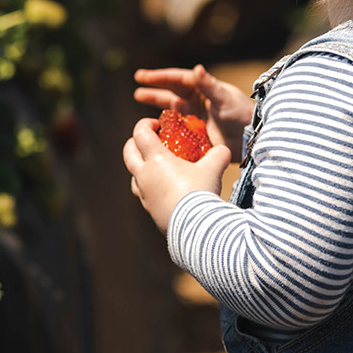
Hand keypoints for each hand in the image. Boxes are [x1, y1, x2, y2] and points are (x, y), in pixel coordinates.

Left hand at [123, 117, 231, 233]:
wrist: (195, 227)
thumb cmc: (200, 193)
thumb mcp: (213, 169)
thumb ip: (219, 154)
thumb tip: (224, 150)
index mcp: (155, 159)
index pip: (140, 134)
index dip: (145, 124)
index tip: (157, 124)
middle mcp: (144, 175)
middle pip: (128, 153)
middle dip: (135, 142)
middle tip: (150, 140)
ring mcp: (144, 194)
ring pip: (133, 175)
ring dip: (140, 166)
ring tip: (157, 166)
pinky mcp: (149, 210)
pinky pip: (144, 194)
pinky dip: (150, 186)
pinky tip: (165, 188)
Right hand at [133, 65, 253, 158]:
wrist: (253, 138)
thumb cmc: (242, 115)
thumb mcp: (224, 99)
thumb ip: (209, 85)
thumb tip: (197, 68)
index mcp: (203, 88)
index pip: (177, 79)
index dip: (159, 77)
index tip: (142, 76)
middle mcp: (198, 100)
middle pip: (171, 91)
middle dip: (154, 88)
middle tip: (136, 84)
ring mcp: (196, 116)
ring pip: (171, 108)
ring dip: (157, 103)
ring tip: (139, 98)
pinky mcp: (197, 133)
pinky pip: (177, 127)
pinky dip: (166, 126)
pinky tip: (153, 127)